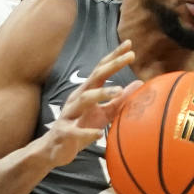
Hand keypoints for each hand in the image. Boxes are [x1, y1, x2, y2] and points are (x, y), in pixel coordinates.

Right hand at [44, 40, 141, 166]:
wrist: (54, 149)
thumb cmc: (81, 127)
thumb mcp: (103, 113)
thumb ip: (119, 100)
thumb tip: (139, 83)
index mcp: (87, 92)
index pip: (101, 70)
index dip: (114, 56)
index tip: (129, 44)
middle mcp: (77, 98)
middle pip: (95, 77)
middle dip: (112, 66)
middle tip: (131, 56)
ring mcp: (69, 114)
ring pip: (84, 99)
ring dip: (101, 93)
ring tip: (119, 91)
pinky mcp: (65, 132)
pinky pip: (76, 131)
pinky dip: (87, 132)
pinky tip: (98, 134)